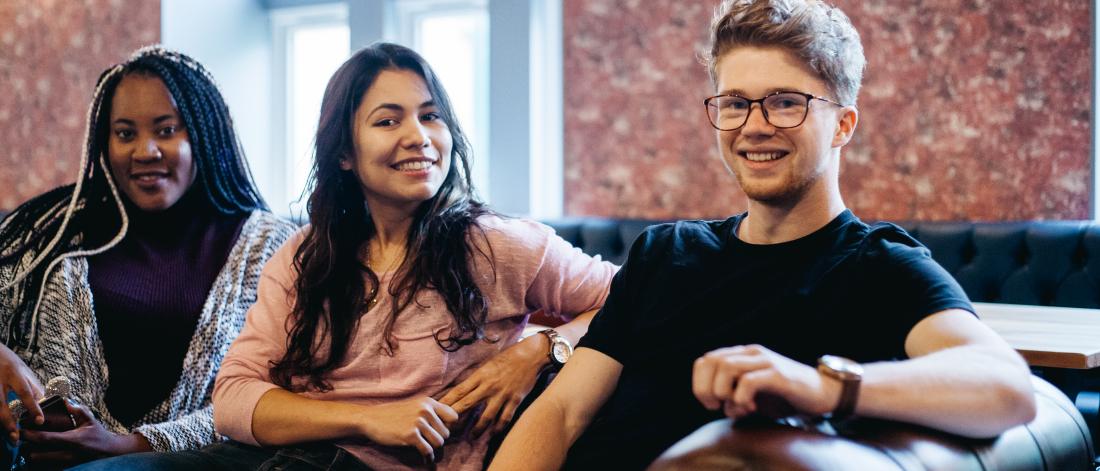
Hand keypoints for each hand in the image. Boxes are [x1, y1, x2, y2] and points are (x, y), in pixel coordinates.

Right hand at [0, 342, 43, 441]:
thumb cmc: (8, 362)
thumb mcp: (23, 370)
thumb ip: (33, 386)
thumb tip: (46, 401)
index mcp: (14, 373)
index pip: (25, 392)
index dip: (33, 407)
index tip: (40, 421)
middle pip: (1, 403)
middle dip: (9, 421)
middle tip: (16, 436)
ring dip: (1, 422)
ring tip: (8, 435)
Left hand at [20, 400, 150, 467]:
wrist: (111, 452)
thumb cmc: (98, 434)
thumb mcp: (89, 419)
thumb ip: (76, 410)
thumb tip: (63, 401)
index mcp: (74, 440)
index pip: (48, 438)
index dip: (32, 435)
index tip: (22, 431)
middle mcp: (70, 454)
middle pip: (39, 456)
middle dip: (27, 450)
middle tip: (22, 443)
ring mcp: (68, 464)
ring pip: (41, 465)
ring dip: (33, 458)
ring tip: (28, 450)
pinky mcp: (68, 469)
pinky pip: (49, 469)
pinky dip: (41, 465)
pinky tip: (39, 458)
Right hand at [360, 396, 458, 460]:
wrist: (370, 418)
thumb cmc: (393, 414)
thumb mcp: (414, 405)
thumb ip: (430, 411)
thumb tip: (449, 425)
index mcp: (428, 402)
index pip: (453, 416)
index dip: (449, 426)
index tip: (440, 432)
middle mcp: (425, 410)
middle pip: (446, 432)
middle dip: (438, 439)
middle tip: (429, 443)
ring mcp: (418, 422)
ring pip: (439, 442)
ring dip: (433, 449)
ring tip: (427, 451)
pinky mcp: (410, 435)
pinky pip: (428, 450)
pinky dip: (428, 457)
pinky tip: (425, 459)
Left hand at [439, 334, 547, 435]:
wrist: (531, 355)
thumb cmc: (509, 357)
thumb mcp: (488, 364)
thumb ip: (477, 378)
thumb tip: (463, 390)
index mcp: (480, 375)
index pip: (458, 391)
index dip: (446, 402)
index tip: (435, 410)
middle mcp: (488, 386)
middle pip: (467, 404)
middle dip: (454, 418)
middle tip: (446, 428)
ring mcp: (502, 394)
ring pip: (486, 416)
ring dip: (477, 428)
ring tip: (472, 437)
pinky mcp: (515, 400)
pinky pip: (505, 418)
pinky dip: (499, 427)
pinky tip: (494, 433)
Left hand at [691, 344, 840, 418]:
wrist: (823, 393)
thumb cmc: (786, 396)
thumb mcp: (754, 396)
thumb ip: (734, 398)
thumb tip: (722, 407)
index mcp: (742, 356)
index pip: (705, 360)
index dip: (699, 383)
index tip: (709, 404)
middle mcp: (751, 354)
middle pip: (712, 361)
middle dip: (705, 388)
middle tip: (715, 406)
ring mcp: (765, 362)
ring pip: (727, 367)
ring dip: (723, 391)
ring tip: (735, 406)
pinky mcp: (778, 375)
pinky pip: (749, 381)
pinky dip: (742, 397)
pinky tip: (750, 407)